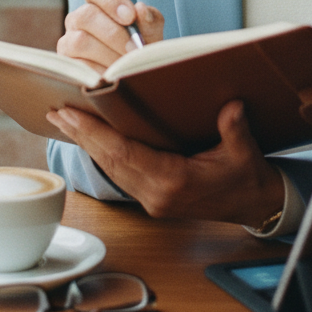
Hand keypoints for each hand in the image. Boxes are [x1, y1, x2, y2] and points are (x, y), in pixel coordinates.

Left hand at [46, 100, 284, 225]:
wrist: (254, 205)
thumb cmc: (247, 177)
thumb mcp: (245, 152)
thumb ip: (234, 130)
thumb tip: (230, 105)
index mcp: (175, 182)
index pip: (124, 153)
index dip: (96, 133)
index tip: (72, 113)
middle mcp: (156, 194)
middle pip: (109, 161)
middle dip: (82, 135)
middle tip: (57, 110)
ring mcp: (152, 199)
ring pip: (110, 169)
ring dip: (87, 144)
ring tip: (65, 119)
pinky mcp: (152, 197)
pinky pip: (119, 173)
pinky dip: (102, 153)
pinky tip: (90, 138)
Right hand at [56, 0, 163, 73]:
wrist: (136, 77)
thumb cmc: (141, 47)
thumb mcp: (151, 32)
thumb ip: (149, 19)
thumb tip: (140, 8)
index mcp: (97, 2)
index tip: (130, 16)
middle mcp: (78, 18)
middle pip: (87, 14)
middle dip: (114, 34)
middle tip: (135, 48)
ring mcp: (68, 41)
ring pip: (81, 40)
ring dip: (109, 54)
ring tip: (127, 65)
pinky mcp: (67, 65)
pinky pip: (79, 66)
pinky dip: (101, 71)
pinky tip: (114, 75)